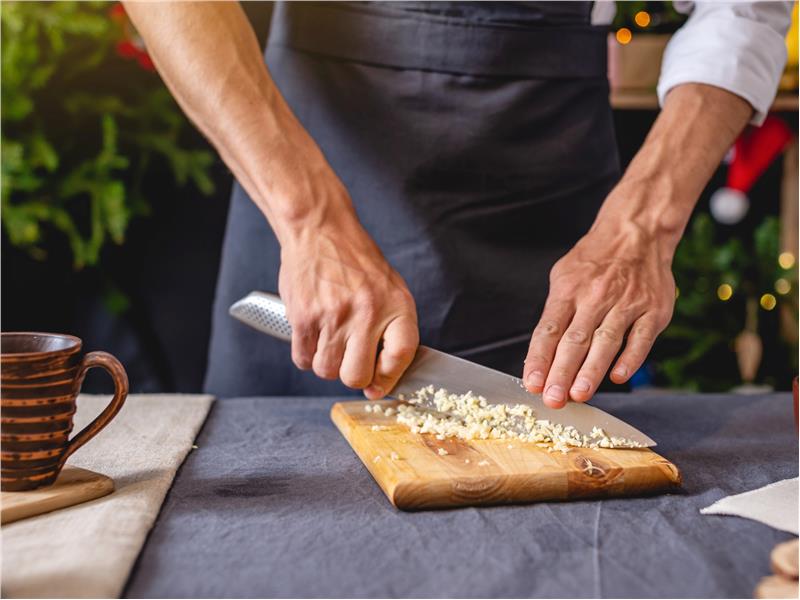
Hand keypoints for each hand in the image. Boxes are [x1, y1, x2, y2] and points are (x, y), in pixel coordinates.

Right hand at [278, 198, 418, 399]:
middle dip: (351, 375)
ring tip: (329, 339)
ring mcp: (333, 316)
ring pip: (326, 371)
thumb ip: (392, 328)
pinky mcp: (304, 316)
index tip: (378, 384)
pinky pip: (303, 358)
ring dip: (326, 363)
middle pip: (356, 375)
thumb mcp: (389, 287)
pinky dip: (306, 354)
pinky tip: (313, 334)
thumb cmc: (355, 260)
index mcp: (395, 305)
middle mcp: (367, 313)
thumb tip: (382, 376)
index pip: (401, 357)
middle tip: (348, 361)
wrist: (320, 229)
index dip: (389, 378)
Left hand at [523, 220, 675, 406]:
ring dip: (591, 370)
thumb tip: (540, 355)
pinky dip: (630, 358)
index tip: (532, 383)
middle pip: (574, 340)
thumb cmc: (595, 261)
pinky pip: (641, 338)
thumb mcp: (563, 277)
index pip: (549, 329)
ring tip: (579, 394)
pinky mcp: (653, 310)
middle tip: (553, 398)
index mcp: (569, 290)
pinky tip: (617, 376)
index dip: (539, 358)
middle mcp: (596, 297)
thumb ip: (555, 314)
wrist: (636, 232)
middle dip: (561, 372)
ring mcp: (626, 303)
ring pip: (606, 341)